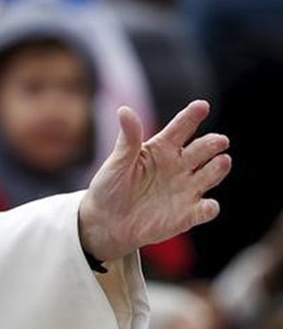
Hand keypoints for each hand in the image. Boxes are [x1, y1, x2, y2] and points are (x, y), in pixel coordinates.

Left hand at [79, 101, 230, 260]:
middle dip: (213, 144)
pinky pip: (204, 210)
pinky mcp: (187, 214)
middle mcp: (179, 166)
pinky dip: (209, 208)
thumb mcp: (117, 163)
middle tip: (219, 141)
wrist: (105, 223)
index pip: (181, 128)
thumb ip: (128, 139)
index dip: (192, 116)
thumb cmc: (110, 188)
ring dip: (218, 169)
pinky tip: (208, 206)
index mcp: (162, 149)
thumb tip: (124, 110)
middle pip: (202, 149)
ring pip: (211, 175)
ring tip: (223, 161)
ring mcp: (186, 189)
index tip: (201, 106)